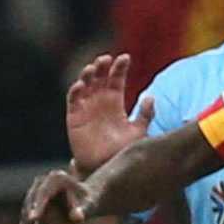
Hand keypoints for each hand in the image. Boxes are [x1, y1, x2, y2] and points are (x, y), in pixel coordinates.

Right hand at [20, 168, 94, 223]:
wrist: (83, 201)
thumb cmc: (87, 202)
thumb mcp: (89, 205)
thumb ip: (82, 211)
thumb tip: (78, 218)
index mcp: (56, 178)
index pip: (43, 193)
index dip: (38, 206)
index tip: (33, 218)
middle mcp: (42, 182)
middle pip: (31, 202)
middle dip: (30, 218)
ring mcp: (34, 192)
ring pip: (26, 211)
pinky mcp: (31, 204)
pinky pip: (27, 218)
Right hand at [66, 53, 153, 172]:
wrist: (106, 166)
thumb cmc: (122, 149)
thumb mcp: (138, 131)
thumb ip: (145, 115)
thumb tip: (151, 97)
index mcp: (115, 101)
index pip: (116, 79)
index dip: (120, 68)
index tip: (126, 57)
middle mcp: (100, 101)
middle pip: (99, 78)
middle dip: (102, 66)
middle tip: (106, 59)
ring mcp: (86, 107)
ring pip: (85, 85)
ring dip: (87, 75)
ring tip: (92, 68)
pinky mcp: (74, 117)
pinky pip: (73, 101)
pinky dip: (75, 91)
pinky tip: (81, 85)